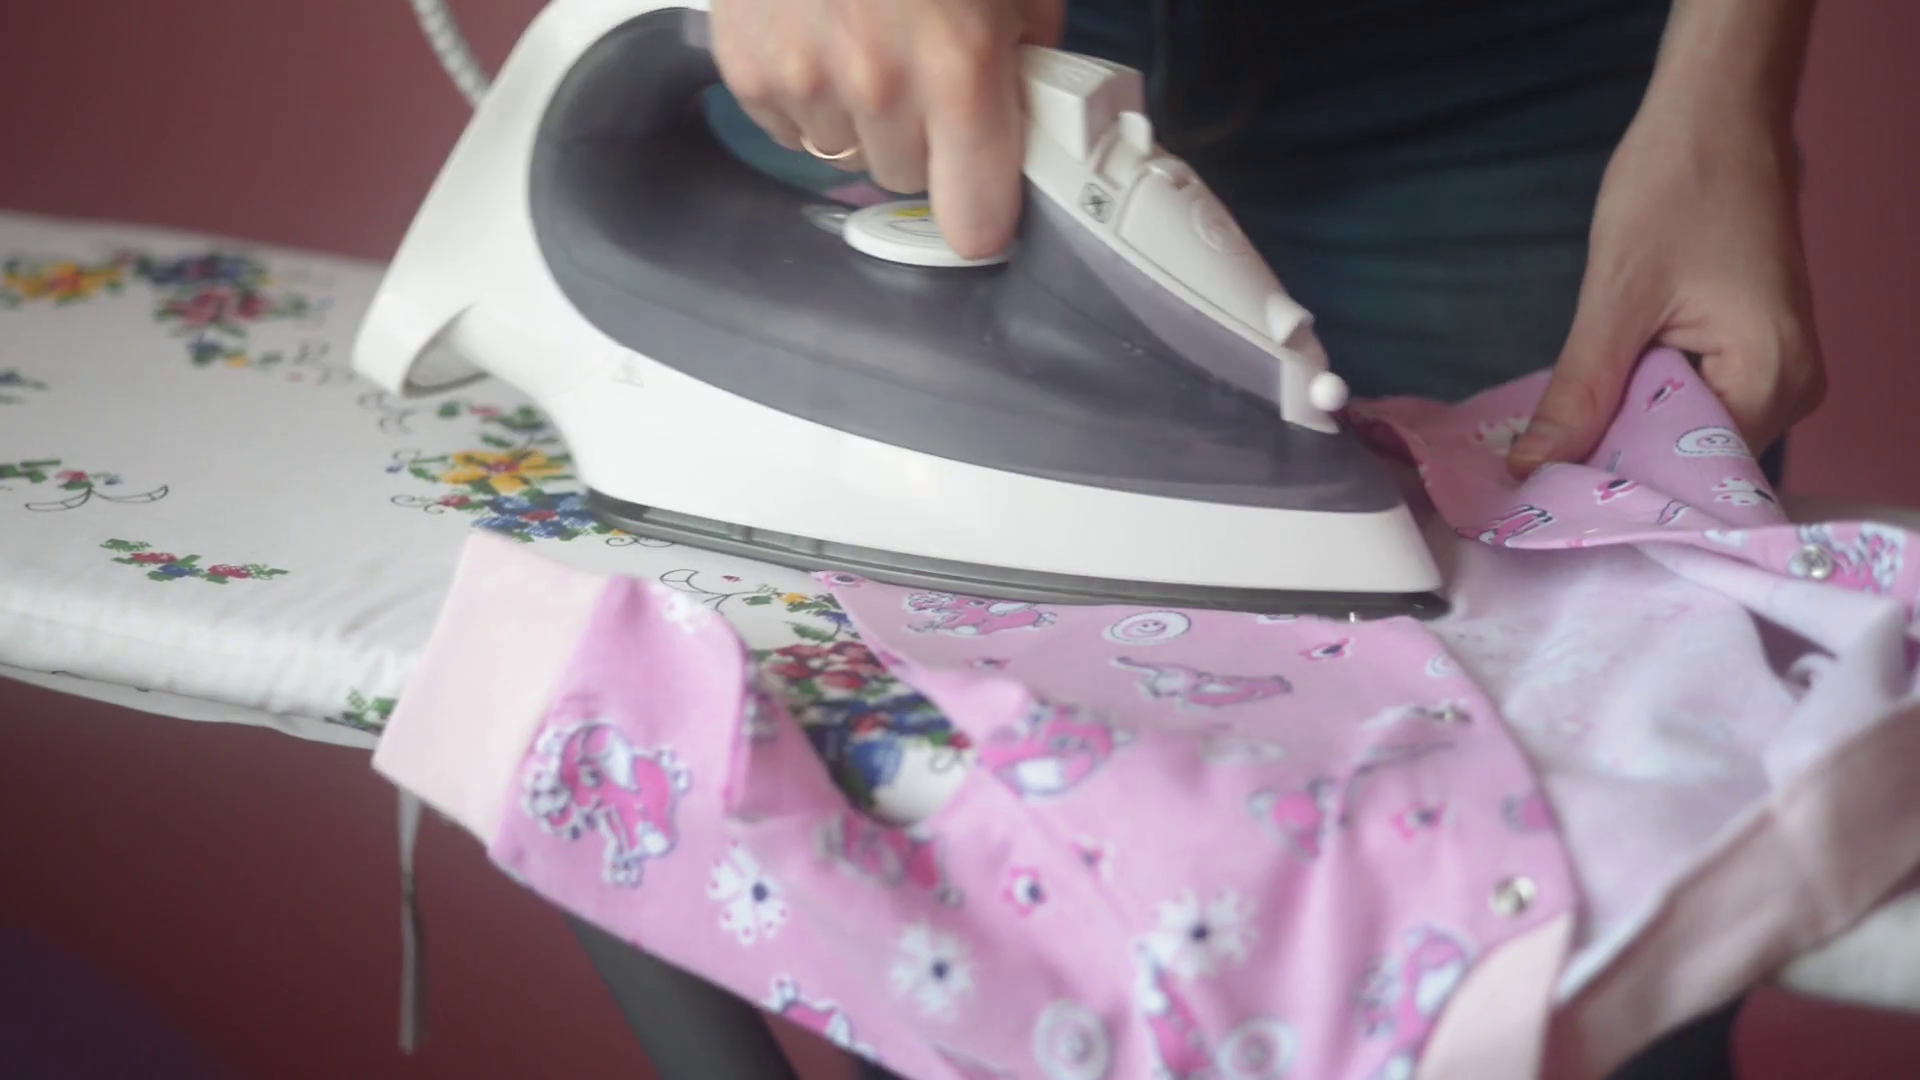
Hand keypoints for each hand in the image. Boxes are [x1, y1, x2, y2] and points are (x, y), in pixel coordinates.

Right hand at [710, 0, 1066, 258]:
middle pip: (906, 179)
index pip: (973, 215)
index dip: (984, 214)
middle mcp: (876, 81)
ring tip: (868, 40)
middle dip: (923, 140)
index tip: (986, 210)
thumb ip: (1029, 53)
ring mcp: (801, 79)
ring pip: (844, 154)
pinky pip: (788, 127)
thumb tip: (1034, 114)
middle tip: (927, 77)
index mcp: (957, 63)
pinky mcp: (745, 68)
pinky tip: (820, 36)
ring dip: (861, 116)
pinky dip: (807, 97)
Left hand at [1506, 93, 1825, 478]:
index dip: (1620, 491)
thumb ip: (1581, 394)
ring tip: (1554, 448)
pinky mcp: (1751, 354)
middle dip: (1617, 467)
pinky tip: (1591, 410)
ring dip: (1623, 436)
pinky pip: (1691, 402)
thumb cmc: (1677, 185)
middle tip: (1535, 481)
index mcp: (1774, 381)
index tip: (1548, 505)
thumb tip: (1533, 471)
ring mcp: (1776, 373)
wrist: (1718, 112)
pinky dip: (1640, 406)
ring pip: (1686, 433)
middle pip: (1692, 460)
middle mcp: (1791, 390)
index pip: (1694, 474)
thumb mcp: (1615, 299)